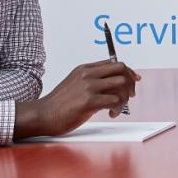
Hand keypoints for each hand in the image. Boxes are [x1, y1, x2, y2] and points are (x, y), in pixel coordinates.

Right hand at [13, 60, 141, 138]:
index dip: (128, 71)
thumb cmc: (60, 104)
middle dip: (131, 82)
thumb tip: (115, 83)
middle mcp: (88, 74)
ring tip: (117, 108)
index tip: (135, 80)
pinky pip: (115, 100)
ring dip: (124, 98)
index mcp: (85, 69)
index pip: (114, 63)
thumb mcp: (75, 84)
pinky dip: (118, 108)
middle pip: (122, 69)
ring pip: (121, 84)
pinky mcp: (89, 101)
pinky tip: (111, 114)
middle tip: (129, 96)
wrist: (43, 115)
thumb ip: (93, 80)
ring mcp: (88, 87)